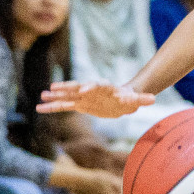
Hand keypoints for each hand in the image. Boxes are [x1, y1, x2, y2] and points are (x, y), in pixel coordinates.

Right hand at [38, 80, 155, 116]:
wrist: (121, 99)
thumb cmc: (128, 98)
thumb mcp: (135, 100)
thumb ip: (142, 99)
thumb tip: (153, 99)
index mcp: (105, 87)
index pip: (97, 85)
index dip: (90, 87)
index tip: (83, 91)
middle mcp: (91, 90)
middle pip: (78, 87)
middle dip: (67, 87)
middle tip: (54, 88)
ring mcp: (83, 97)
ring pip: (67, 96)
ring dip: (55, 97)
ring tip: (41, 97)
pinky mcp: (79, 105)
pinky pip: (64, 106)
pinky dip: (53, 107)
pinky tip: (39, 108)